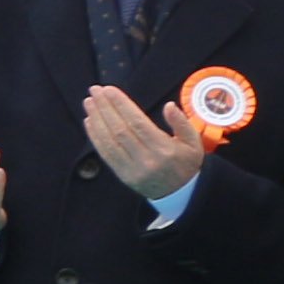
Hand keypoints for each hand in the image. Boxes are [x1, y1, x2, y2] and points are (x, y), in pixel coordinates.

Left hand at [87, 82, 209, 202]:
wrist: (181, 193)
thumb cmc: (186, 162)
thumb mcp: (193, 142)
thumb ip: (182, 122)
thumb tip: (169, 105)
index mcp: (164, 149)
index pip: (137, 123)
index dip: (121, 105)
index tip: (109, 90)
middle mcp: (147, 160)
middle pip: (120, 130)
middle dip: (105, 108)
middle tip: (95, 91)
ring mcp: (133, 169)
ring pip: (109, 141)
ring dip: (97, 119)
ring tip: (89, 102)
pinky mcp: (123, 176)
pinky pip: (106, 154)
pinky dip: (95, 136)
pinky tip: (90, 121)